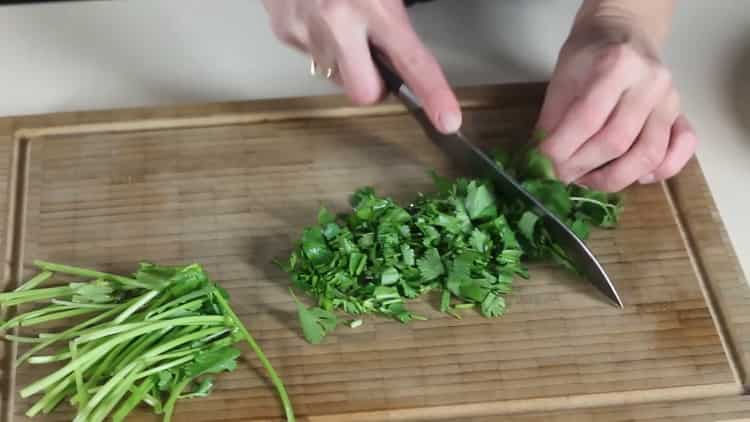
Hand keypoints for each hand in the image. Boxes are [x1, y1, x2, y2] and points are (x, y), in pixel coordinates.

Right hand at [261, 0, 461, 132]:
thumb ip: (392, 11)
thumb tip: (403, 45)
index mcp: (373, 5)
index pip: (411, 60)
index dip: (434, 93)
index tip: (448, 120)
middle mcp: (338, 22)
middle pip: (364, 93)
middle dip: (373, 85)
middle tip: (376, 61)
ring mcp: (306, 31)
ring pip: (335, 76)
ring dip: (345, 61)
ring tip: (341, 22)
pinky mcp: (283, 31)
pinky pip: (310, 55)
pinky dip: (320, 43)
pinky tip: (318, 14)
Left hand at [536, 18, 696, 191]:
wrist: (624, 33)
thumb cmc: (590, 57)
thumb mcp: (563, 77)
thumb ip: (553, 118)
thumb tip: (543, 160)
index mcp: (617, 64)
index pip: (587, 118)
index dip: (562, 148)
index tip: (543, 165)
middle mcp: (650, 81)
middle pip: (616, 141)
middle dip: (581, 167)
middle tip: (559, 176)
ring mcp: (670, 99)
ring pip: (648, 154)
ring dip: (613, 178)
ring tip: (587, 180)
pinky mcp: (681, 113)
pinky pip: (682, 150)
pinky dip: (661, 171)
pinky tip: (635, 177)